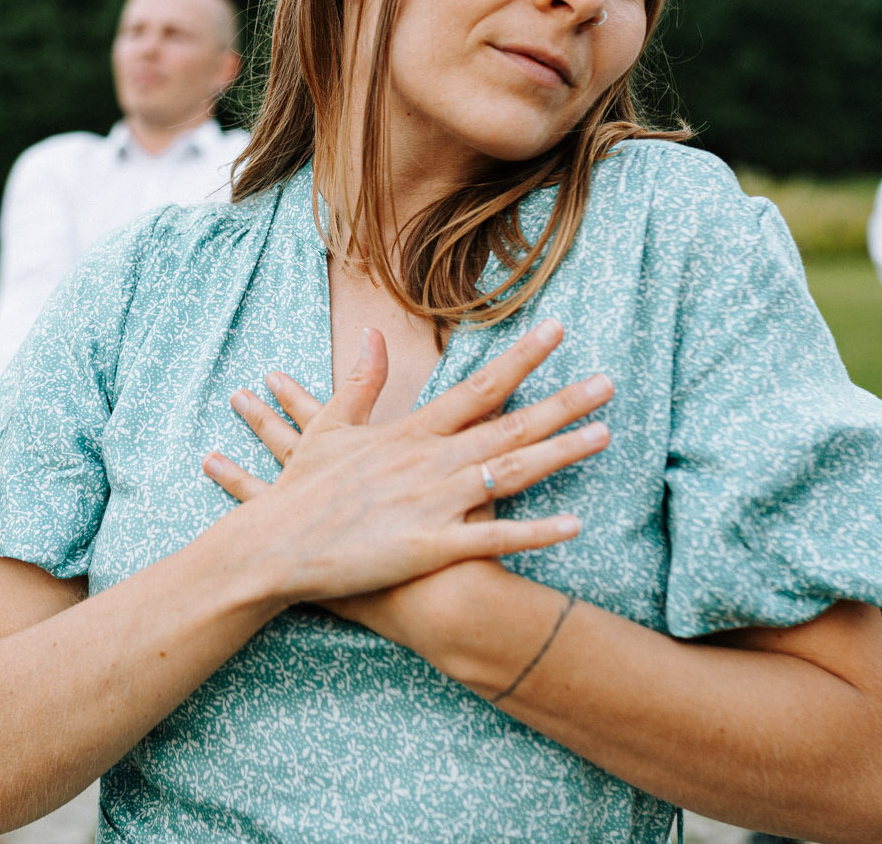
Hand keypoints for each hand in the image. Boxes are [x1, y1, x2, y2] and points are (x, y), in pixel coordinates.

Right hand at [202, 320, 611, 605]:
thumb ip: (359, 381)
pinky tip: (574, 525)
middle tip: (608, 382)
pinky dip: (535, 533)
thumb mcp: (328, 429)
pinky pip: (492, 540)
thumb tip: (372, 335)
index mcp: (410, 433)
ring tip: (604, 435)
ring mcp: (432, 505)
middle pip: (508, 425)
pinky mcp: (429, 548)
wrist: (272, 547)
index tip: (557, 332)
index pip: (478, 386)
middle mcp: (430, 462)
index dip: (521, 359)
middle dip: (561, 402)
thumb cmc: (300, 492)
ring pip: (509, 474)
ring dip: (559, 454)